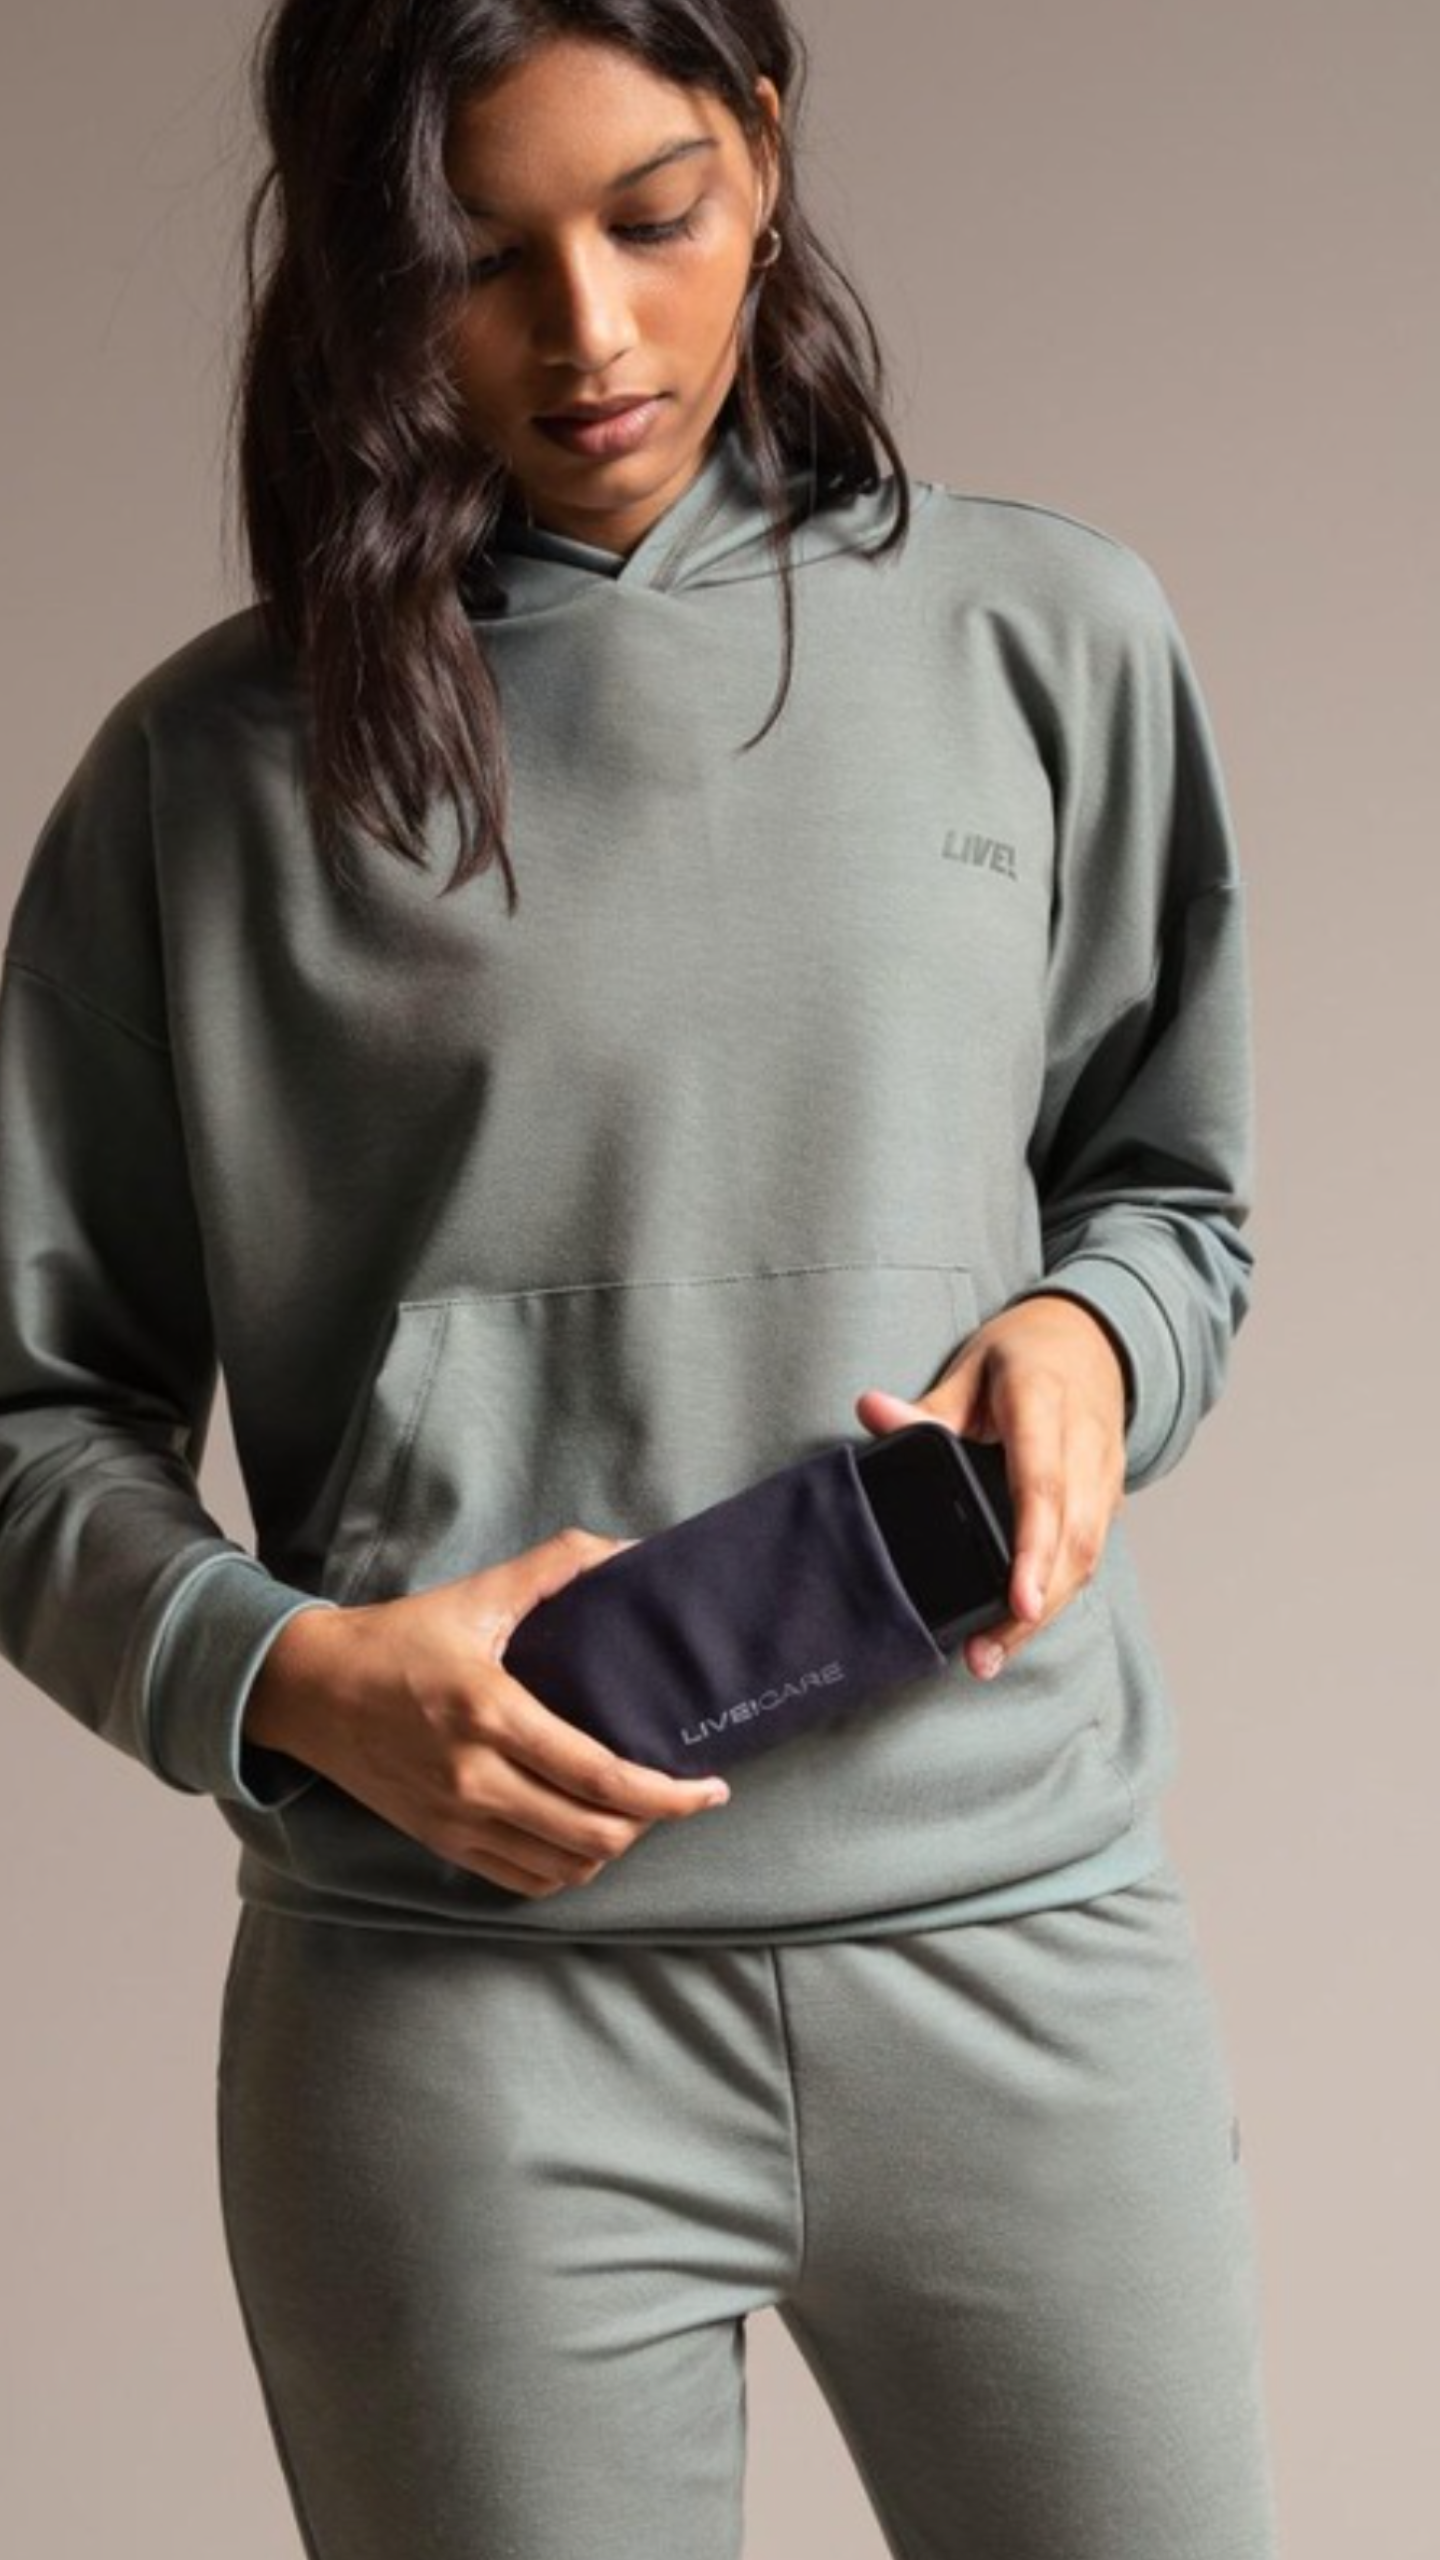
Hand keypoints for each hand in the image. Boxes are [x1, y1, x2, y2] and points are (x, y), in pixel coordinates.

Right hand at [242, 1526, 730, 1897]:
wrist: (309, 1690)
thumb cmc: (398, 1639)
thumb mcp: (478, 1594)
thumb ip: (557, 1566)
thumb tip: (630, 1550)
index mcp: (491, 1713)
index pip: (600, 1775)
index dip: (667, 1793)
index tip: (711, 1788)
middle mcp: (475, 1778)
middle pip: (592, 1834)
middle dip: (652, 1823)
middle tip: (678, 1797)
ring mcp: (456, 1820)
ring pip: (563, 1867)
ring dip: (612, 1848)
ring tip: (634, 1814)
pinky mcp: (441, 1842)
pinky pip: (523, 1881)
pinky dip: (566, 1870)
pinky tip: (584, 1841)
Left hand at [854, 1294, 1129, 1681]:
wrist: (1095, 1339)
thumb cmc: (1027, 1354)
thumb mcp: (972, 1367)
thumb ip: (928, 1405)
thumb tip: (870, 1410)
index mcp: (1046, 1404)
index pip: (1043, 1486)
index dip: (1033, 1547)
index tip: (1019, 1602)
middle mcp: (1086, 1444)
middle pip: (1072, 1538)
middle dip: (1035, 1603)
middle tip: (986, 1653)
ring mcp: (1106, 1474)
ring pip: (1087, 1555)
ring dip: (1046, 1611)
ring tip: (993, 1653)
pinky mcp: (1111, 1497)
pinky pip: (1090, 1552)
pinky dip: (1058, 1593)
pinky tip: (1019, 1627)